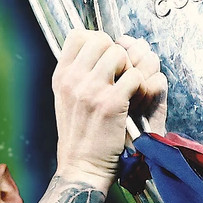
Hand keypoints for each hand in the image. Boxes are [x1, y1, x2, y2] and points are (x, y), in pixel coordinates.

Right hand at [52, 30, 166, 188]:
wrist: (82, 168)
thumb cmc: (79, 136)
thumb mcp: (66, 99)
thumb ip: (77, 74)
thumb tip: (95, 50)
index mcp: (61, 76)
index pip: (78, 35)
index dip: (98, 41)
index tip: (105, 59)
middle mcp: (73, 79)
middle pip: (103, 40)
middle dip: (117, 54)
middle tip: (120, 75)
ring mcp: (91, 89)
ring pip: (120, 54)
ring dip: (130, 68)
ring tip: (128, 88)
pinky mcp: (111, 102)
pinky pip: (135, 76)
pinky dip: (142, 86)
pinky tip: (135, 100)